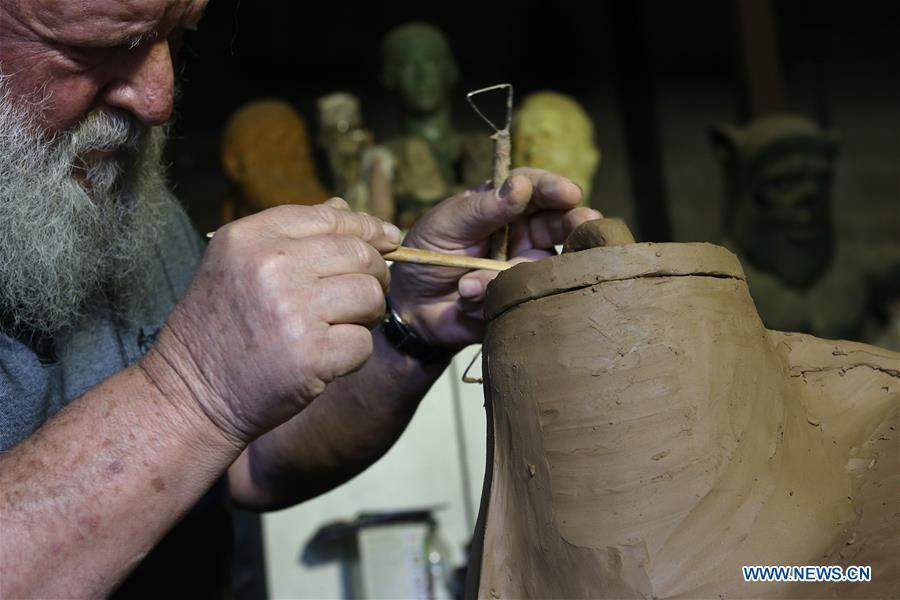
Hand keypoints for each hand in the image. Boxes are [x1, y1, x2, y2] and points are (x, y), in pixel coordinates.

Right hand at [142, 201, 400, 444]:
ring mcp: (293, 311)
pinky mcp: (312, 355)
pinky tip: (326, 359)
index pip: (331, 218)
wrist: (189, 394)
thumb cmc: (219, 328)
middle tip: (363, 294)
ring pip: (370, 295)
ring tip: (340, 327)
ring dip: (367, 315)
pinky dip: (353, 354)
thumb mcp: (238, 264)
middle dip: (374, 274)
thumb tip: (345, 208)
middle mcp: (271, 267)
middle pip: (360, 254)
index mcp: (251, 237)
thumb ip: (291, 234)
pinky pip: (364, 342)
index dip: (368, 227)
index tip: (388, 239)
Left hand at [390, 168, 600, 348]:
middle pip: (560, 224)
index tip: (570, 193)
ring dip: (501, 276)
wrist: (411, 306)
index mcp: (504, 207)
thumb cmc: (426, 253)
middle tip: (585, 224)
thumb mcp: (447, 223)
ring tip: (465, 285)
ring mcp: (525, 268)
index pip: (536, 189)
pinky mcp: (520, 299)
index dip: (555, 189)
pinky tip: (463, 301)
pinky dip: (486, 300)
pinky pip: (520, 298)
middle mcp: (522, 235)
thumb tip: (521, 185)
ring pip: (541, 267)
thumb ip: (484, 207)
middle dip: (574, 223)